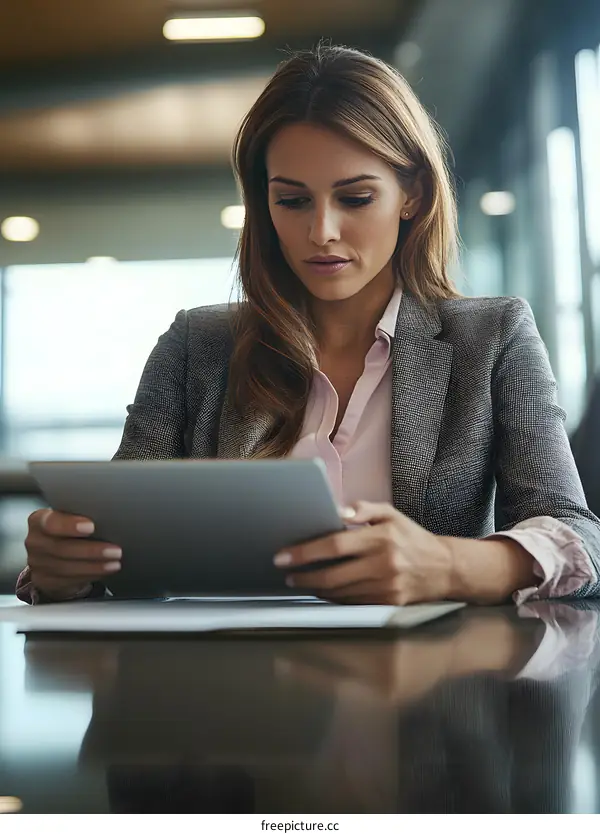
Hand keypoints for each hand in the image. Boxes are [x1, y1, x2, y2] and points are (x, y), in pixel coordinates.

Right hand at [25, 508, 121, 599]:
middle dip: (91, 550)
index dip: (70, 525)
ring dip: (95, 565)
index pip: (51, 522)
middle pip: (61, 548)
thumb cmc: (68, 529)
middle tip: (116, 550)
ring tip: (115, 562)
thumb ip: (81, 515)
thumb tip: (109, 514)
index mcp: (39, 520)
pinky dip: (91, 575)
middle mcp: (35, 541)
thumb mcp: (71, 517)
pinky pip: (69, 580)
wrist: (54, 553)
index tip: (91, 526)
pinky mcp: (44, 581)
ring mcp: (37, 563)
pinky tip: (105, 570)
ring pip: (67, 567)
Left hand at [274, 501, 453, 604]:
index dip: (305, 552)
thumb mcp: (391, 514)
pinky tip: (323, 590)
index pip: (334, 546)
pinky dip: (334, 598)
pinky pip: (352, 603)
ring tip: (300, 581)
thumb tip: (337, 511)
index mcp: (381, 538)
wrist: (444, 568)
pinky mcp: (388, 604)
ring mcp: (386, 587)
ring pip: (339, 593)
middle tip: (287, 574)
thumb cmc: (411, 538)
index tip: (283, 556)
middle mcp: (383, 564)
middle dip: (304, 576)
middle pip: (332, 575)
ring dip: (315, 588)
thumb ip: (364, 509)